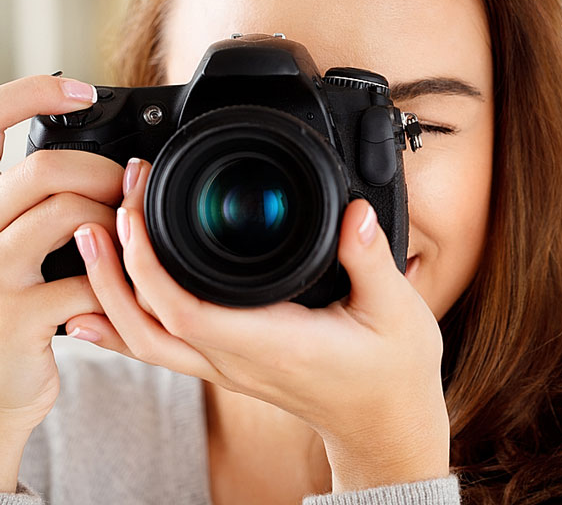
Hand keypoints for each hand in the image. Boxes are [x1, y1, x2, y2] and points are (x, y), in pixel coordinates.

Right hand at [0, 76, 123, 491]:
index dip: (28, 97)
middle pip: (42, 169)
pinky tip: (121, 289)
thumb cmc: (16, 310)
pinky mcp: (15, 319)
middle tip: (126, 189)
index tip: (80, 90)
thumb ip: (42, 213)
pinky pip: (88, 280)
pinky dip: (118, 281)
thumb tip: (106, 177)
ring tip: (127, 240)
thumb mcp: (18, 253)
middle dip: (100, 173)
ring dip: (116, 225)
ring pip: (70, 217)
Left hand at [71, 158, 449, 491]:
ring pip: (145, 341)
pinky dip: (123, 324)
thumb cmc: (390, 373)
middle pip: (147, 326)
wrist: (382, 424)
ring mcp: (229, 366)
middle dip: (115, 270)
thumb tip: (353, 211)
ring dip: (111, 292)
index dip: (148, 266)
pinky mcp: (230, 364)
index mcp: (275, 343)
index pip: (186, 312)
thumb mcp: (397, 311)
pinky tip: (99, 307)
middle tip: (102, 213)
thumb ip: (371, 258)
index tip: (136, 213)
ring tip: (91, 242)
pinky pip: (161, 347)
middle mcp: (239, 360)